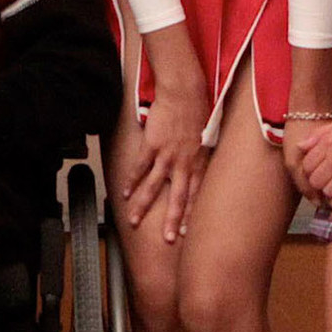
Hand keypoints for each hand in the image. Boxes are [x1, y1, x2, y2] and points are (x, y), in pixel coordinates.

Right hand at [115, 86, 210, 244]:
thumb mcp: (207, 139)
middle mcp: (184, 163)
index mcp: (199, 163)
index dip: (190, 215)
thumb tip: (197, 172)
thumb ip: (201, 159)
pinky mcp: (152, 145)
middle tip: (168, 239)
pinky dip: (131, 181)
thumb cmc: (197, 112)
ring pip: (153, 186)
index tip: (185, 232)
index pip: (195, 195)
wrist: (184, 92)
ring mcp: (167, 155)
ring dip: (143, 205)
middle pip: (177, 197)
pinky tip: (125, 193)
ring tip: (134, 221)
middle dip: (172, 220)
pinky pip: (140, 167)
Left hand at [289, 113, 331, 215]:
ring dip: (330, 194)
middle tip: (327, 183)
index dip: (310, 173)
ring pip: (326, 192)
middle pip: (314, 181)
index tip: (319, 174)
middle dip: (319, 185)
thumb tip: (300, 146)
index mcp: (328, 142)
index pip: (306, 166)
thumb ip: (317, 136)